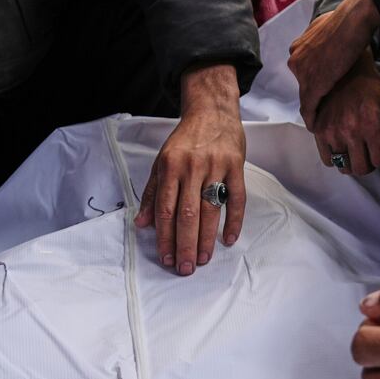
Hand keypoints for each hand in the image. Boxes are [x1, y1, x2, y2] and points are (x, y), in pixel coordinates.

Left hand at [136, 64, 245, 274]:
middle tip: (185, 268)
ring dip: (207, 238)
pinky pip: (237, 197)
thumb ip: (153, 193)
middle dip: (185, 244)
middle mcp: (192, 167)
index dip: (165, 236)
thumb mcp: (162, 161)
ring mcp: (216, 166)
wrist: (212, 110)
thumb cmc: (186, 139)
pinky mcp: (236, 165)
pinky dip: (234, 220)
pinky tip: (228, 239)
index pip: (166, 209)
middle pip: (187, 213)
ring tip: (203, 259)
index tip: (165, 257)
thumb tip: (142, 223)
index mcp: (170, 167)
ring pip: (211, 209)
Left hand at [289, 0, 379, 129]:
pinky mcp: (312, 84)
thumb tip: (327, 38)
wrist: (353, 22)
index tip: (322, 88)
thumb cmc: (347, 20)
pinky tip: (316, 126)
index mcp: (299, 45)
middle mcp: (296, 58)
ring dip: (312, 108)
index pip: (304, 69)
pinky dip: (312, 117)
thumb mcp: (327, 25)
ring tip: (318, 121)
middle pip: (303, 83)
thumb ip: (323, 37)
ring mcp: (302, 72)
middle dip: (312, 93)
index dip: (314, 80)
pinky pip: (309, 106)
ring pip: (305, 96)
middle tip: (322, 106)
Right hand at [309, 52, 379, 176]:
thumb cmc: (373, 93)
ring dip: (352, 161)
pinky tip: (342, 145)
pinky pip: (328, 161)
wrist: (346, 73)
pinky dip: (336, 158)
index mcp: (373, 123)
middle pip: (362, 169)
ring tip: (355, 147)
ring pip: (345, 168)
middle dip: (369, 162)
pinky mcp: (319, 131)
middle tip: (368, 149)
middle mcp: (352, 129)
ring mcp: (333, 131)